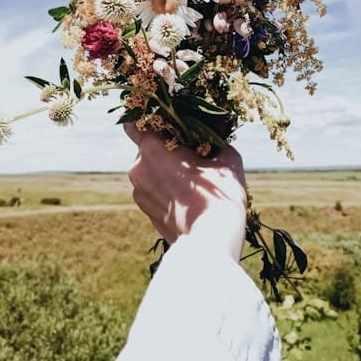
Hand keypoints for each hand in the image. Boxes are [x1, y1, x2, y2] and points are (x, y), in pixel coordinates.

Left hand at [125, 124, 246, 261]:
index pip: (134, 122)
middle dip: (164, 147)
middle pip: (146, 147)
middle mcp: (138, 168)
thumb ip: (214, 140)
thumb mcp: (226, 157)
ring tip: (192, 178)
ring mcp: (139, 192)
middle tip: (190, 152)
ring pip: (149, 169)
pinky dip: (165, 188)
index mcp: (152, 148)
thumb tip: (215, 134)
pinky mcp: (145, 211)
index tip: (165, 121)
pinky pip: (152, 189)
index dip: (147, 119)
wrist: (212, 241)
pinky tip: (187, 195)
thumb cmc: (220, 194)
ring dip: (165, 168)